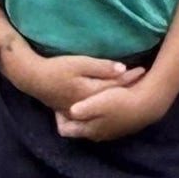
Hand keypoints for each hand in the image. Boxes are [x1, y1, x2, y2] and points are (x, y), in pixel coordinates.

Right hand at [18, 54, 144, 110]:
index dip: (130, 77)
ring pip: (106, 109)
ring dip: (119, 101)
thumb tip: (122, 69)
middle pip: (113, 98)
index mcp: (91, 92)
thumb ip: (101, 67)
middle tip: (145, 83)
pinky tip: (114, 108)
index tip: (143, 70)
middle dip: (129, 90)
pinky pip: (96, 114)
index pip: (116, 85)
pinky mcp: (75, 113)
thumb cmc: (56, 68)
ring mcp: (82, 112)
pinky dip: (107, 110)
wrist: (34, 79)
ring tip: (134, 95)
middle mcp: (89, 106)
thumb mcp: (79, 63)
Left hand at [55, 79, 172, 141]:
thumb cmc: (121, 101)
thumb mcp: (99, 102)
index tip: (60, 104)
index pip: (64, 130)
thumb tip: (70, 111)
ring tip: (84, 98)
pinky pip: (102, 121)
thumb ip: (82, 109)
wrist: (149, 104)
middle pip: (77, 127)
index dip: (58, 118)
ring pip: (90, 124)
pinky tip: (101, 99)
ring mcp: (110, 132)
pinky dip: (97, 112)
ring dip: (85, 114)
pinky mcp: (120, 126)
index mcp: (89, 130)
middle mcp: (97, 135)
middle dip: (72, 115)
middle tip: (70, 99)